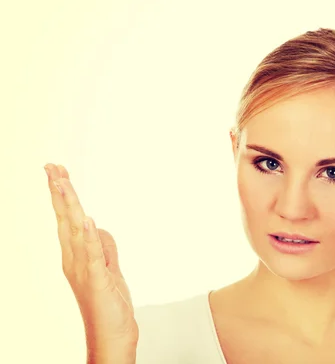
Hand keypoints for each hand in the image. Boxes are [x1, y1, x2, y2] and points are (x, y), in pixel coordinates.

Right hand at [44, 164, 137, 361]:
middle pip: (65, 220)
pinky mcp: (98, 280)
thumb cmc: (109, 304)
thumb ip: (103, 247)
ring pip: (75, 232)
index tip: (56, 172)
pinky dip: (90, 237)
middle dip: (60, 193)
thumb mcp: (109, 268)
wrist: (112, 336)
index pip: (67, 219)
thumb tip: (96, 226)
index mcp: (76, 256)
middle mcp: (75, 260)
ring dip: (70, 206)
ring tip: (62, 183)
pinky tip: (87, 220)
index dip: (62, 195)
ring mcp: (84, 270)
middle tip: (52, 168)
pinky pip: (93, 255)